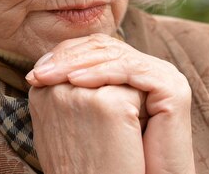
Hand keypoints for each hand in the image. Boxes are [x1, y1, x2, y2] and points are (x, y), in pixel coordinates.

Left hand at [26, 34, 195, 173]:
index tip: (35, 72)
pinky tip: (75, 80)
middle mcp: (151, 69)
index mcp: (134, 71)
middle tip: (38, 72)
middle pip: (106, 48)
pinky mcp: (172, 86)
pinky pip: (131, 70)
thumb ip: (75, 89)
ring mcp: (165, 75)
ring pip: (116, 55)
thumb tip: (36, 70)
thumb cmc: (113, 160)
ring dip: (77, 62)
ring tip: (49, 75)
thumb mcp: (89, 117)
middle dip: (67, 57)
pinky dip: (101, 72)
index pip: (97, 48)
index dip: (66, 55)